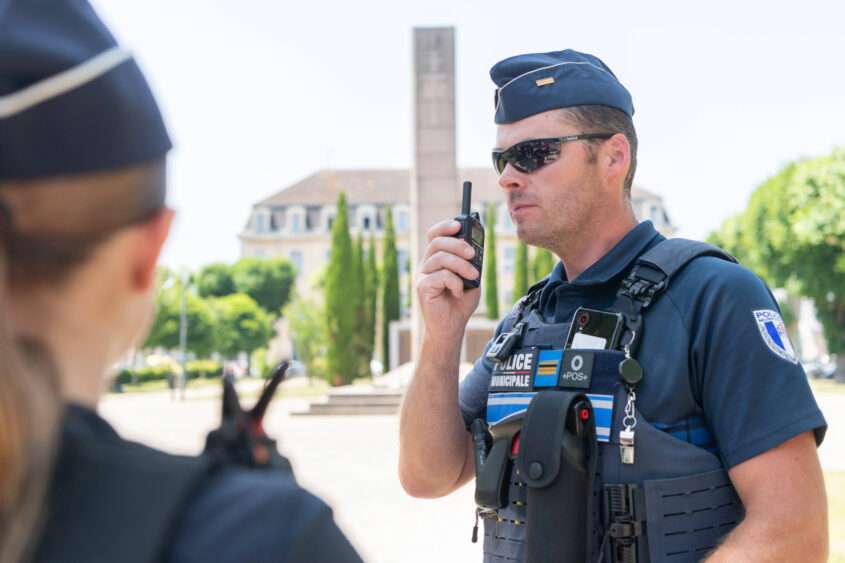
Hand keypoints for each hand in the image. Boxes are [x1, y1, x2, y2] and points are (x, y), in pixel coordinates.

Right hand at [416, 220, 481, 340]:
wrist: (451, 327)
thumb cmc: (460, 302)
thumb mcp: (470, 278)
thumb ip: (471, 262)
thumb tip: (474, 247)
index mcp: (436, 259)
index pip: (434, 235)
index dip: (444, 227)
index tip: (458, 224)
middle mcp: (426, 265)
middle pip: (437, 242)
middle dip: (457, 244)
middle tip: (472, 253)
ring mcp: (423, 276)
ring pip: (441, 257)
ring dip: (461, 265)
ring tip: (473, 275)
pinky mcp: (423, 288)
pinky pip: (441, 276)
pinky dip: (455, 282)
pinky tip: (458, 292)